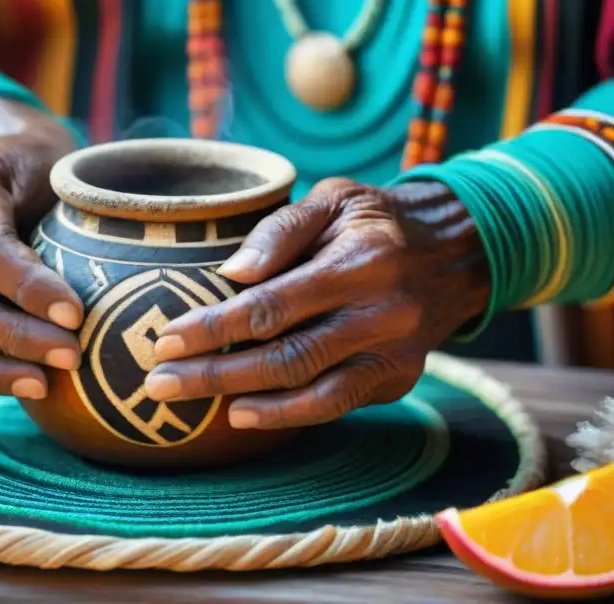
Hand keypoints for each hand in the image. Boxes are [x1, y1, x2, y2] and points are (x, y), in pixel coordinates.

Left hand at [144, 178, 489, 428]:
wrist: (455, 252)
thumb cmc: (377, 220)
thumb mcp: (336, 198)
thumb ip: (283, 228)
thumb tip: (232, 274)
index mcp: (361, 261)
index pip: (274, 303)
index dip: (216, 327)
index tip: (165, 339)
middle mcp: (382, 313)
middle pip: (285, 355)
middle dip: (214, 373)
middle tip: (158, 382)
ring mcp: (394, 353)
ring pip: (308, 388)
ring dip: (241, 399)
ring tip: (184, 402)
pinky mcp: (398, 378)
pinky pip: (336, 404)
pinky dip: (288, 414)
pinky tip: (243, 414)